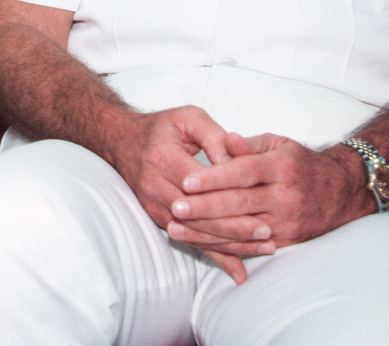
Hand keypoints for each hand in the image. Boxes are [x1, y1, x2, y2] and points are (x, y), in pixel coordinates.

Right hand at [101, 105, 273, 283]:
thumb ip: (214, 136)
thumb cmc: (161, 128)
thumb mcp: (188, 118)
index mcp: (163, 159)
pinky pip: (189, 240)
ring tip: (262, 247)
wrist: (122, 141)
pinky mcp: (157, 218)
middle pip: (198, 215)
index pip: (199, 184)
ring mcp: (154, 206)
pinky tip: (237, 269)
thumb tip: (235, 161)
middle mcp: (155, 186)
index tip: (258, 203)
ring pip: (196, 233)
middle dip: (234, 227)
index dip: (228, 195)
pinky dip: (215, 255)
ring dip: (230, 244)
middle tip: (266, 232)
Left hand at [168, 132, 371, 254]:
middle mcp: (286, 196)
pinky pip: (249, 247)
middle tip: (175, 207)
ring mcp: (286, 222)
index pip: (243, 173)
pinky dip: (222, 246)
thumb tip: (224, 140)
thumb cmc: (300, 163)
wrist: (341, 192)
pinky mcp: (285, 241)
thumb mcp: (278, 145)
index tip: (187, 181)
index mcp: (282, 167)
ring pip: (240, 230)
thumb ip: (248, 145)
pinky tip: (198, 243)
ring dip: (206, 231)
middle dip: (204, 207)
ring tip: (176, 228)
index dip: (214, 178)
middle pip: (239, 204)